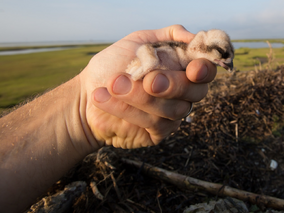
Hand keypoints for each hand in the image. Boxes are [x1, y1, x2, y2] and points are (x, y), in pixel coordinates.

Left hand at [79, 25, 216, 148]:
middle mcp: (181, 94)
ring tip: (113, 84)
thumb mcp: (137, 43)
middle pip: (196, 93)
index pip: (205, 71)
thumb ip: (166, 36)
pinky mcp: (157, 133)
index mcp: (180, 70)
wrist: (88, 91)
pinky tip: (104, 98)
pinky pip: (154, 124)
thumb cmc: (113, 65)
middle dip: (173, 86)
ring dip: (142, 97)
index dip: (205, 71)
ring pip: (173, 110)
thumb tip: (192, 36)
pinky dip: (129, 111)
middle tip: (148, 80)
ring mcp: (170, 116)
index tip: (192, 70)